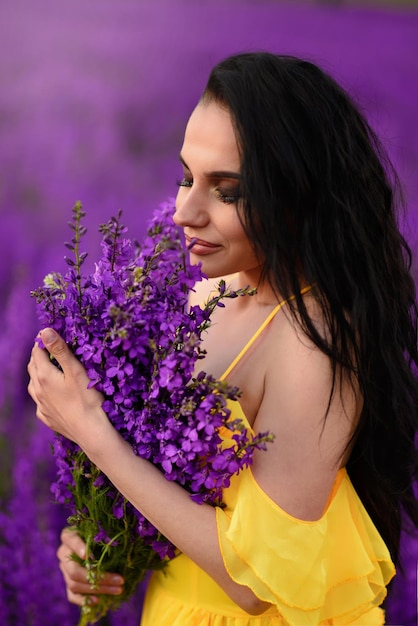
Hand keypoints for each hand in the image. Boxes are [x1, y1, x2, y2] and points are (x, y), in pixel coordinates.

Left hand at [27, 328, 106, 445]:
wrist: (92, 432)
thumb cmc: (87, 399)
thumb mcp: (76, 371)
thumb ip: (60, 350)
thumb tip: (45, 331)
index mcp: (43, 376)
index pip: (37, 352)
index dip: (43, 341)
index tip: (52, 335)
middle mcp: (37, 390)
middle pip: (33, 366)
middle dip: (39, 355)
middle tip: (51, 348)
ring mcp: (41, 405)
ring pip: (34, 384)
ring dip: (39, 373)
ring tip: (50, 369)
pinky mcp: (46, 417)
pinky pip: (40, 401)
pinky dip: (43, 392)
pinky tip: (53, 394)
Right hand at [57, 529, 123, 605]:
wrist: (92, 542)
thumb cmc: (99, 533)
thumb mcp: (100, 530)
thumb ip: (104, 535)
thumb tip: (121, 544)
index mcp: (69, 536)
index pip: (71, 540)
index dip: (78, 548)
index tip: (87, 556)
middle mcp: (63, 553)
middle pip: (74, 570)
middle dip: (98, 577)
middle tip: (120, 580)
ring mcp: (64, 569)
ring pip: (74, 584)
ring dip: (97, 589)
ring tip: (118, 589)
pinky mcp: (67, 582)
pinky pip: (71, 595)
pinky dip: (84, 600)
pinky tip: (98, 600)